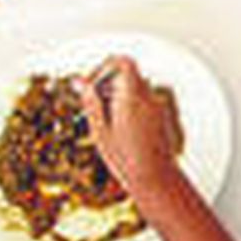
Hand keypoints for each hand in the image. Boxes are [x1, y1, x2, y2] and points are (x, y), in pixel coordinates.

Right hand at [75, 56, 181, 198]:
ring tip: (104, 124)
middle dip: (105, 85)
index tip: (90, 86)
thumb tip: (79, 81)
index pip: (123, 62)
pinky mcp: (161, 117)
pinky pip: (142, 101)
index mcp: (133, 97)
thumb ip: (90, 102)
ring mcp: (158, 107)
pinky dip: (126, 107)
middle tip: (91, 109)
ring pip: (133, 89)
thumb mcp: (100, 130)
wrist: (157, 179)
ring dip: (114, 98)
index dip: (103, 67)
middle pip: (126, 75)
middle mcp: (150, 98)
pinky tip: (118, 131)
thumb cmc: (126, 159)